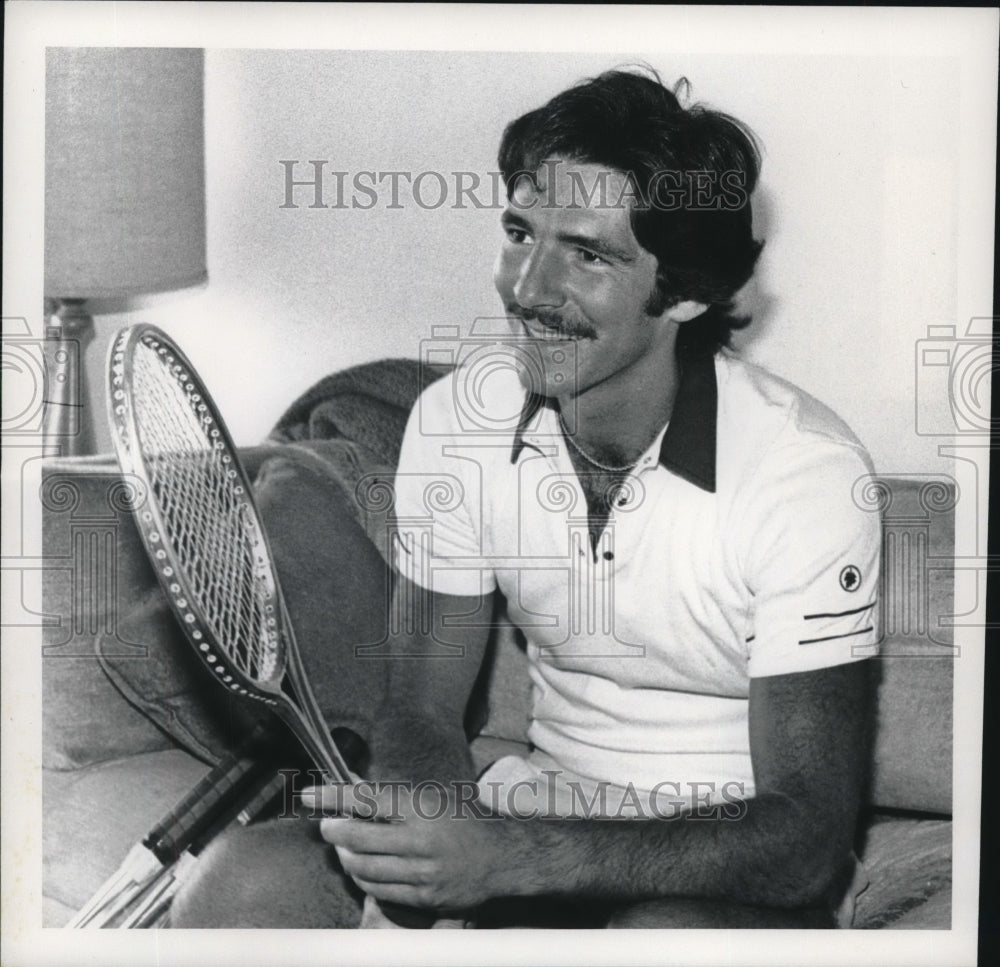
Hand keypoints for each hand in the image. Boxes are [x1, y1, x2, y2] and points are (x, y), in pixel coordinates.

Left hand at [301, 780, 505, 912]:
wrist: (500, 856)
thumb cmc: (463, 818)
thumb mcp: (430, 796)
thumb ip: (390, 796)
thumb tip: (350, 786)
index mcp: (422, 807)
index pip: (367, 799)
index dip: (333, 796)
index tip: (309, 795)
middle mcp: (421, 840)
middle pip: (357, 837)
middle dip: (333, 830)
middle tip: (327, 824)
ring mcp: (422, 872)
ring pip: (363, 868)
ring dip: (345, 856)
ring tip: (344, 847)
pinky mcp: (424, 897)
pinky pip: (378, 890)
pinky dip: (363, 878)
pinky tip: (362, 868)